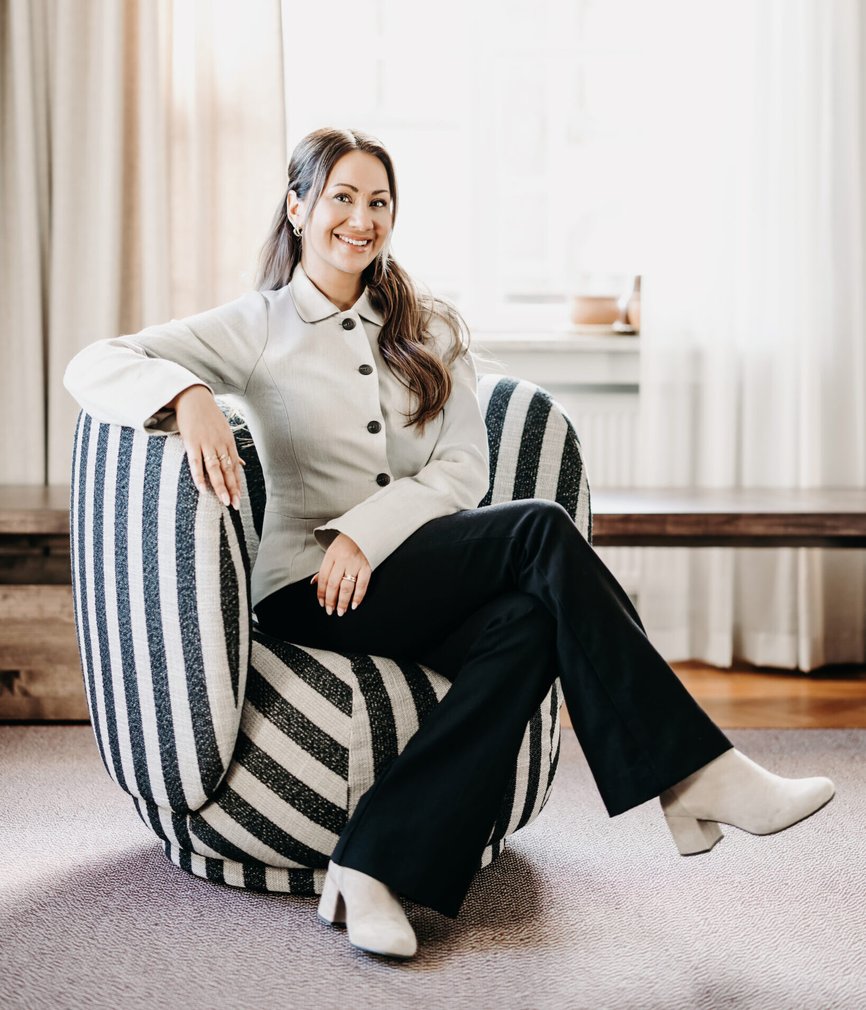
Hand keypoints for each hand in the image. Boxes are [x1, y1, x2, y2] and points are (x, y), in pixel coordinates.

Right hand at [169, 384, 245, 509]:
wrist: (193, 397)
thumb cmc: (209, 416)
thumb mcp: (225, 431)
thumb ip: (231, 450)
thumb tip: (241, 464)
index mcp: (228, 443)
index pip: (234, 468)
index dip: (237, 485)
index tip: (239, 499)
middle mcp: (220, 444)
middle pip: (227, 471)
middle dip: (232, 489)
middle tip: (235, 505)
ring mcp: (206, 443)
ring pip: (214, 469)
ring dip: (220, 486)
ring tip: (224, 501)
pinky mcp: (191, 441)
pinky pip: (196, 462)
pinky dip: (199, 476)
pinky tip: (202, 489)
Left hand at [311, 533, 370, 615]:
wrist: (364, 530)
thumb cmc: (346, 542)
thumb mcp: (331, 551)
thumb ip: (324, 568)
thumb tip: (314, 583)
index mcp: (331, 555)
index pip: (323, 578)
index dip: (321, 593)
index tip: (321, 603)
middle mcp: (342, 560)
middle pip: (333, 585)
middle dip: (330, 601)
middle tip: (330, 611)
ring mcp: (355, 564)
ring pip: (347, 587)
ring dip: (343, 602)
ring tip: (341, 611)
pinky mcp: (367, 566)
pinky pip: (362, 584)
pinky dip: (358, 596)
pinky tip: (354, 604)